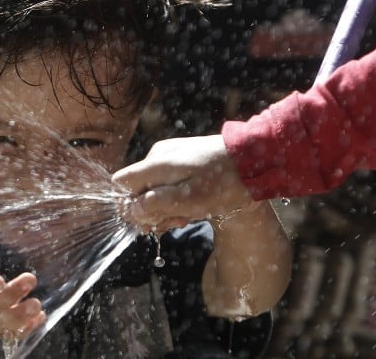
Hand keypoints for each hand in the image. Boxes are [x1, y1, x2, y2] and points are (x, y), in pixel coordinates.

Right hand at [112, 135, 254, 232]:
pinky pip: (168, 181)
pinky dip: (176, 196)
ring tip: (190, 214)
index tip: (148, 220)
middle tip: (178, 221)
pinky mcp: (182, 157)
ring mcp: (170, 154)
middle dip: (152, 211)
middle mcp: (158, 155)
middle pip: (137, 189)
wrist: (255, 159)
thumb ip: (156, 205)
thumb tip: (130, 211)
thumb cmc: (223, 182)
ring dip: (166, 206)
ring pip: (154, 187)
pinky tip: (194, 204)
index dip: (128, 205)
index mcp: (156, 164)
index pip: (121, 183)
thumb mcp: (189, 201)